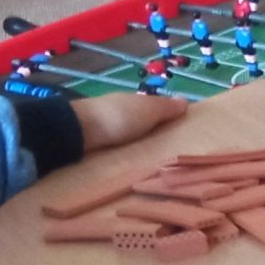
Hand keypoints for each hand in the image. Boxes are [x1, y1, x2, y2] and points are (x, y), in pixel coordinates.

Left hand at [69, 93, 186, 154]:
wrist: (79, 131)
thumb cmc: (119, 117)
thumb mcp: (148, 110)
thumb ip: (166, 108)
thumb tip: (186, 100)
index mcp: (134, 102)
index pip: (154, 108)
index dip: (167, 117)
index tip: (181, 133)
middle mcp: (121, 112)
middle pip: (142, 123)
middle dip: (153, 133)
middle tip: (170, 154)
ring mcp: (106, 128)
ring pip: (129, 136)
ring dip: (138, 144)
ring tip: (153, 164)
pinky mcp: (96, 144)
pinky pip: (117, 147)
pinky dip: (125, 151)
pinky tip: (131, 162)